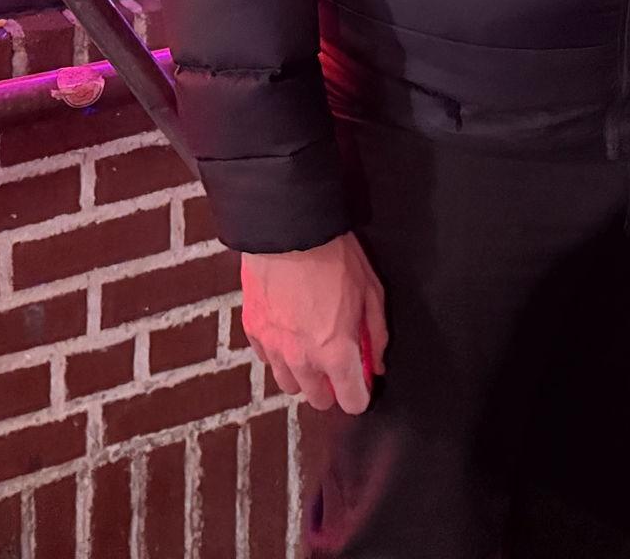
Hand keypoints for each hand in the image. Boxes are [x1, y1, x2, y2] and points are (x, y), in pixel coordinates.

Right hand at [241, 232, 388, 414]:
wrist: (288, 227)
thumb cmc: (333, 255)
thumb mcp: (371, 290)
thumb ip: (377, 334)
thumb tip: (376, 362)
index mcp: (336, 353)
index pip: (352, 402)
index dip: (360, 392)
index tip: (361, 379)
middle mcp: (302, 358)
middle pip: (318, 400)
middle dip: (331, 386)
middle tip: (335, 359)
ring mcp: (273, 345)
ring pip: (289, 384)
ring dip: (302, 373)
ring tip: (309, 345)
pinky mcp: (253, 328)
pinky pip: (266, 357)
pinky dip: (278, 351)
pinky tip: (287, 329)